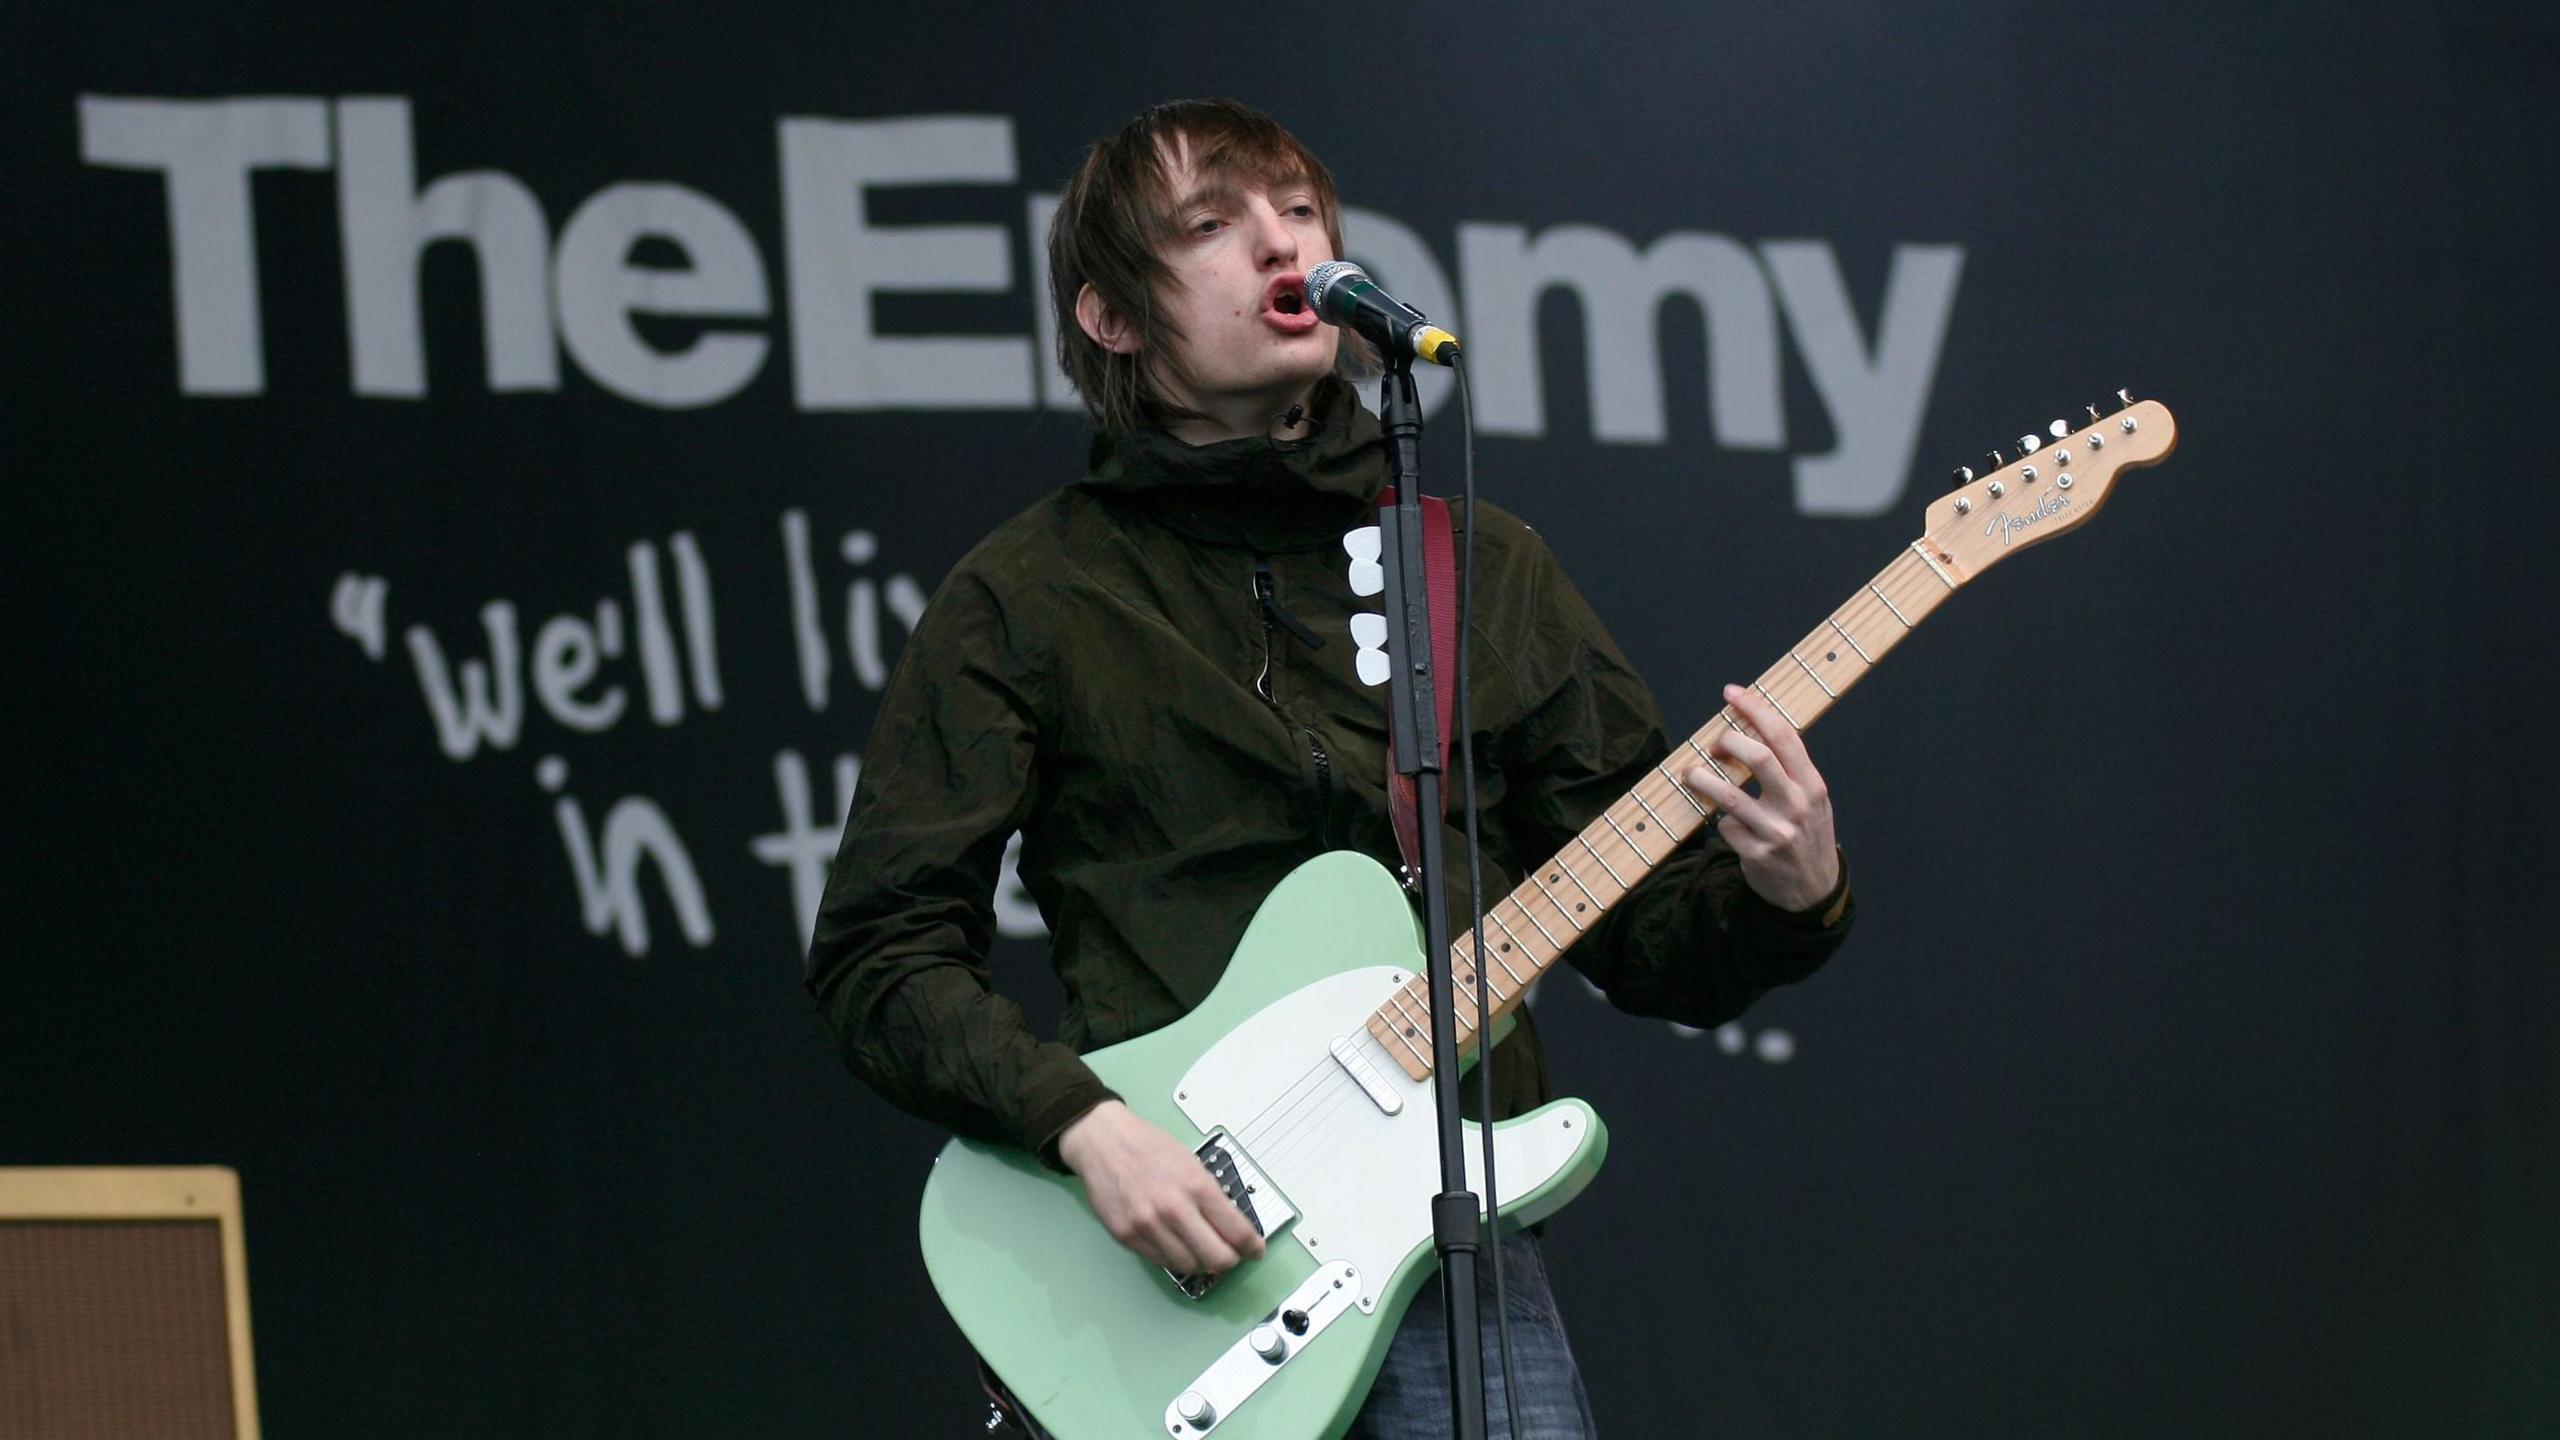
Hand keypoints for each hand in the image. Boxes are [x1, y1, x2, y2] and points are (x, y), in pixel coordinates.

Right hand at [1055, 1100, 1265, 1276]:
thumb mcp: (1191, 1162)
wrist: (1103, 1141)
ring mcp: (1149, 1226)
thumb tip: (1232, 1226)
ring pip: (1189, 1266)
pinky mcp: (1127, 1236)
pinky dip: (1174, 1258)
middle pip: (1217, 1258)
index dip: (1252, 1247)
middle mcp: (1173, 1209)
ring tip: (1201, 1250)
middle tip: (1231, 1256)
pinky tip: (1176, 1245)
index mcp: (1196, 1186)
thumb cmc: (1147, 1146)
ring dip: (1200, 1263)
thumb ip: (1211, 1196)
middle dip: (1229, 1261)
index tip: (1255, 1251)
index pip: (1237, 1232)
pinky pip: (1161, 1262)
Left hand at [1680, 683, 1840, 912]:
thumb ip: (1789, 769)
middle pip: (1757, 757)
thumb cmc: (1806, 834)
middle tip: (1713, 745)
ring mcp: (1776, 832)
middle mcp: (1797, 805)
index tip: (1732, 693)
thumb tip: (1748, 729)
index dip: (1755, 709)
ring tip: (1691, 774)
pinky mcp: (1756, 855)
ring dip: (1702, 779)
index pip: (1783, 736)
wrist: (1814, 890)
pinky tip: (1724, 824)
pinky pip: (1724, 827)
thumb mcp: (1811, 800)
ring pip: (1728, 795)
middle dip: (1727, 742)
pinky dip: (1719, 821)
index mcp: (1812, 784)